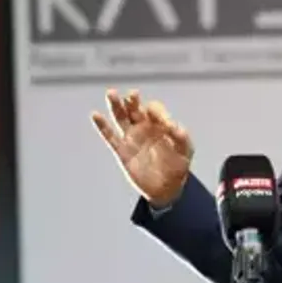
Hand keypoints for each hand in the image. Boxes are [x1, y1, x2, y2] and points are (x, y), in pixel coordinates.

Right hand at [91, 89, 193, 207]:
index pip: (154, 110)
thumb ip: (181, 137)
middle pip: (135, 108)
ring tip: (111, 93)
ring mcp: (132, 138)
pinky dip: (102, 126)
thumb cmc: (177, 167)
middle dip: (133, 101)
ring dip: (116, 105)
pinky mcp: (122, 151)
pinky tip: (96, 115)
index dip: (155, 111)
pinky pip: (110, 137)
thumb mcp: (185, 151)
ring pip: (121, 118)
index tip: (159, 118)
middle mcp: (144, 128)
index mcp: (160, 124)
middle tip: (132, 94)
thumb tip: (173, 125)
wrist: (166, 189)